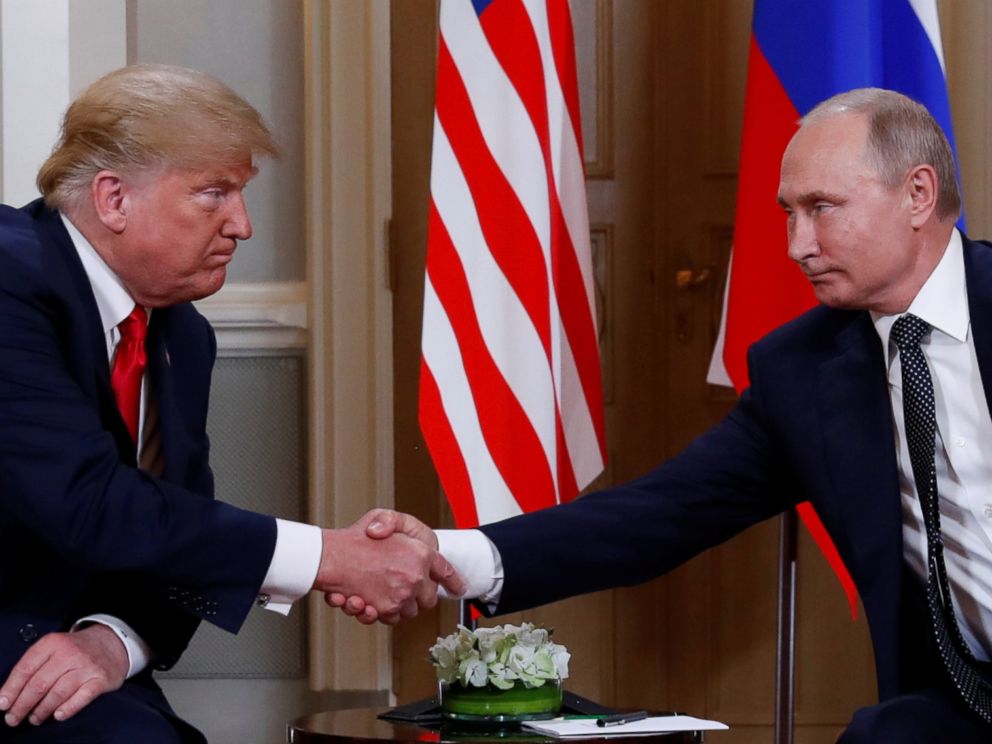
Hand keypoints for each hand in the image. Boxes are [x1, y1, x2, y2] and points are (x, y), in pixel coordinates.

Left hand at [0, 625, 126, 726]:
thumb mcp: (55, 648)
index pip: (26, 669)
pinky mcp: (101, 679)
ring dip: (42, 710)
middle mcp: (70, 653)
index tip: (3, 704)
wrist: (113, 642)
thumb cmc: (77, 650)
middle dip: (22, 705)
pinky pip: (81, 698)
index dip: (11, 689)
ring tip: (35, 718)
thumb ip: (35, 666)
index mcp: (53, 643)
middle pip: (39, 684)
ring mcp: (87, 666)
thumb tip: (9, 695)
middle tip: (14, 718)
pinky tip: (58, 715)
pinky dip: (68, 708)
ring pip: (58, 693)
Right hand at [316, 509, 465, 625]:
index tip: (460, 587)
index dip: (454, 580)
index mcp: (421, 554)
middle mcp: (415, 577)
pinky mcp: (385, 610)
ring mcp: (401, 596)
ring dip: (400, 604)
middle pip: (429, 598)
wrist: (329, 558)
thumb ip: (397, 524)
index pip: (446, 571)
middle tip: (403, 584)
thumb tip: (411, 544)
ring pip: (410, 611)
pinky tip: (368, 601)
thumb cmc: (354, 538)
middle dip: (419, 594)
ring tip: (382, 591)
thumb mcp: (381, 516)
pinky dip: (382, 613)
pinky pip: (392, 618)